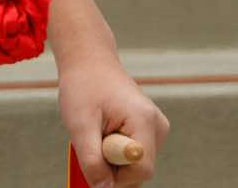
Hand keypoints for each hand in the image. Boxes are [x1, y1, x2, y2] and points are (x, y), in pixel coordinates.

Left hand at [57, 52, 166, 186]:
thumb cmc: (83, 86)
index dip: (115, 175)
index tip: (93, 160)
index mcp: (144, 121)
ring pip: (135, 164)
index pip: (140, 170)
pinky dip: (116, 151)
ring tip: (97, 131)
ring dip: (112, 158)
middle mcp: (157, 126)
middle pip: (139, 170)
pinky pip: (133, 155)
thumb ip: (92, 160)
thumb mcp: (79, 124)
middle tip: (91, 140)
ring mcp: (156, 129)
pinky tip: (104, 131)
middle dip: (112, 165)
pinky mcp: (149, 131)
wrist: (89, 61)